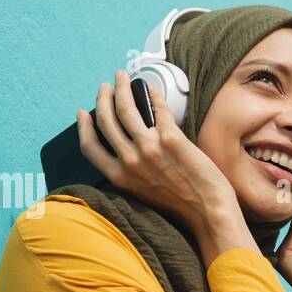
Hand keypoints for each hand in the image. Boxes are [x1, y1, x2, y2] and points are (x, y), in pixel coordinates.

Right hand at [76, 70, 254, 255]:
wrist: (209, 212)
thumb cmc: (182, 207)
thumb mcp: (143, 194)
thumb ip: (131, 174)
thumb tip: (128, 149)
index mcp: (120, 177)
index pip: (89, 146)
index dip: (83, 126)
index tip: (83, 113)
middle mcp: (129, 161)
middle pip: (105, 120)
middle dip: (102, 98)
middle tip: (106, 86)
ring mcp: (149, 147)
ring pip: (126, 109)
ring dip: (121, 88)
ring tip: (122, 78)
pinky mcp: (171, 138)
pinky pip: (158, 108)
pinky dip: (153, 94)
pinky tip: (152, 89)